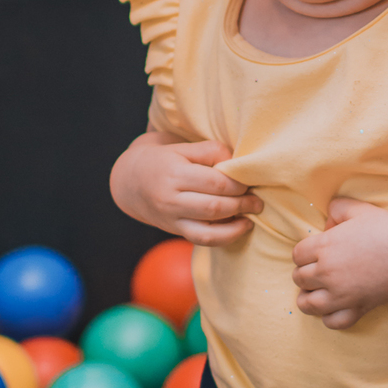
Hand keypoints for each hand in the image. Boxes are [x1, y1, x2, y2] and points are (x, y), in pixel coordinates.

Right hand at [110, 134, 262, 245]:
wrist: (130, 181)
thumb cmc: (164, 159)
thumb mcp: (182, 147)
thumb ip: (210, 151)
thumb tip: (238, 164)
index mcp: (173, 172)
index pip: (215, 182)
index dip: (238, 184)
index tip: (250, 180)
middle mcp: (169, 199)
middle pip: (214, 207)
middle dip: (241, 204)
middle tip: (257, 200)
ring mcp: (171, 218)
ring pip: (208, 230)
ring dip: (236, 225)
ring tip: (252, 216)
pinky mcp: (174, 231)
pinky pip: (201, 240)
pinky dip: (224, 238)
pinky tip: (240, 228)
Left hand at [291, 197, 387, 329]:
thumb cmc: (386, 229)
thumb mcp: (358, 209)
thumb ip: (337, 209)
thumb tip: (327, 223)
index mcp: (324, 246)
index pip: (296, 255)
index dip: (304, 254)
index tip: (314, 254)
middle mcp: (326, 272)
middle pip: (299, 279)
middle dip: (305, 274)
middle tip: (318, 271)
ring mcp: (340, 294)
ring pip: (307, 304)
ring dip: (308, 298)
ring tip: (318, 292)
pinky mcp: (356, 308)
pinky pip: (331, 322)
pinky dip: (328, 317)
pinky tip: (334, 307)